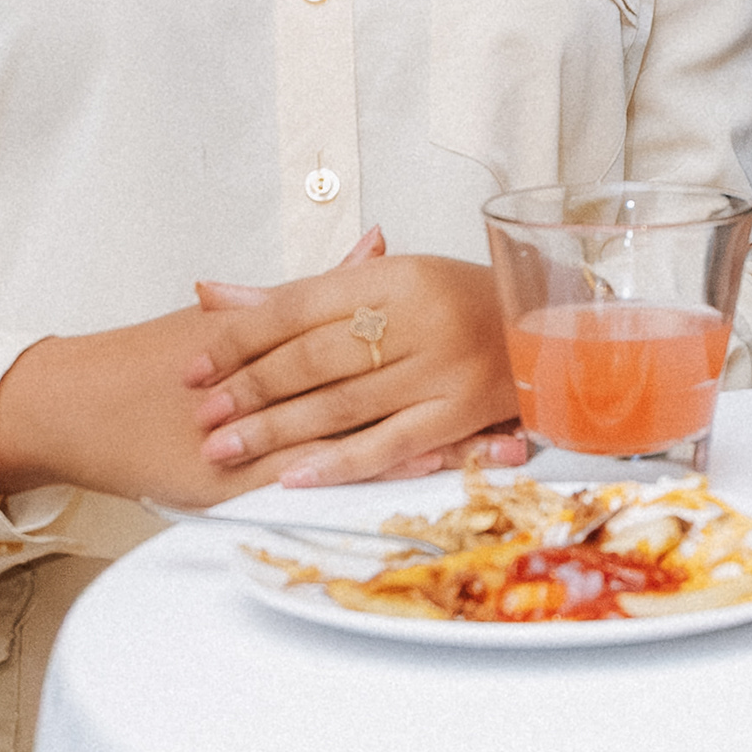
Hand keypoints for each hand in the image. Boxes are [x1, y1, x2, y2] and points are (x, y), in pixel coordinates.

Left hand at [179, 234, 531, 489]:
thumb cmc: (461, 301)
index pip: (298, 307)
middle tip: (202, 414)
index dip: (239, 337)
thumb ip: (299, 296)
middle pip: (314, 358)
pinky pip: (391, 443)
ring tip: (225, 448)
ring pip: (344, 404)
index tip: (195, 365)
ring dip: (277, 430)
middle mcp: (421, 317)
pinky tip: (294, 476)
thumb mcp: (386, 283)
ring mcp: (445, 368)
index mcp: (397, 275)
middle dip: (250, 388)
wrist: (556, 326)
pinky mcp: (464, 414)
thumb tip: (212, 295)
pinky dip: (339, 462)